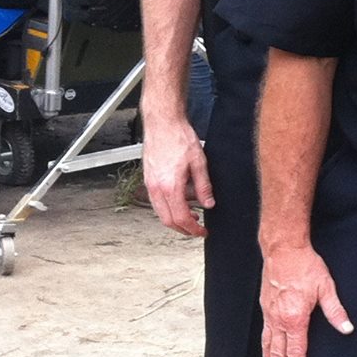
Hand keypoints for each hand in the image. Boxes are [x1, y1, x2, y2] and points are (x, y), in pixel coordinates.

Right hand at [142, 111, 212, 236]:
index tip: (202, 232)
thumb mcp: (200, 163)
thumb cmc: (179, 138)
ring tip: (193, 215)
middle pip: (167, 220)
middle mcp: (156, 188)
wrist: (162, 124)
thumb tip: (209, 204)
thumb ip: (204, 186)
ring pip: (160, 212)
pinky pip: (156, 201)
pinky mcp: (148, 179)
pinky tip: (182, 201)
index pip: (181, 218)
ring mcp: (149, 184)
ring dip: (175, 218)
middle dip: (183, 229)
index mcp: (170, 186)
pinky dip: (168, 207)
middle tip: (198, 230)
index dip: (193, 229)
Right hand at [260, 242, 350, 356]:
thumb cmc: (306, 267)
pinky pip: (263, 334)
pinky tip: (265, 353)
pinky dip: (263, 348)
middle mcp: (279, 320)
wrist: (283, 250)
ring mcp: (269, 315)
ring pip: (267, 346)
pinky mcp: (265, 308)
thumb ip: (336, 311)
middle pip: (277, 354)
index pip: (296, 352)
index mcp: (295, 319)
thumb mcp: (326, 287)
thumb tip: (347, 329)